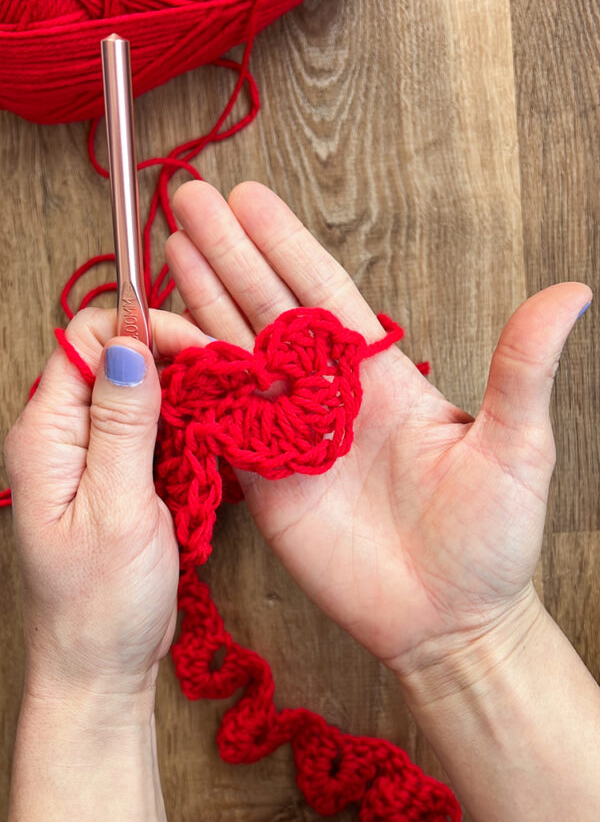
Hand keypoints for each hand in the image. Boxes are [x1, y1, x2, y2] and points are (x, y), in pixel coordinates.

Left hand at [3, 307, 210, 702]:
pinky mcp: (117, 476)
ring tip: (226, 407)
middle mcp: (61, 438)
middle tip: (227, 378)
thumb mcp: (118, 509)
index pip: (90, 342)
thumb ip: (122, 423)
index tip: (200, 351)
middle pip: (117, 360)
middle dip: (174, 359)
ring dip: (184, 395)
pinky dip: (185, 427)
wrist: (102, 667)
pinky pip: (151, 430)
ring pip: (139, 393)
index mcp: (45, 436)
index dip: (146, 332)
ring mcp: (89, 457)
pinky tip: (212, 439)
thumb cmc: (101, 603)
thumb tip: (128, 343)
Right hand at [165, 180, 591, 681]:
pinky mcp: (264, 483)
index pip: (322, 292)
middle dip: (227, 254)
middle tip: (187, 199)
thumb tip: (573, 291)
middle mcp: (328, 396)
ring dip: (200, 301)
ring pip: (235, 354)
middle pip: (266, 308)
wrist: (449, 623)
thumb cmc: (491, 539)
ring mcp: (290, 437)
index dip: (283, 245)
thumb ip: (522, 368)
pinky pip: (219, 422)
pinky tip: (159, 342)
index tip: (247, 198)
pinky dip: (188, 381)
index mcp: (380, 375)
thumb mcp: (516, 446)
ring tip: (168, 250)